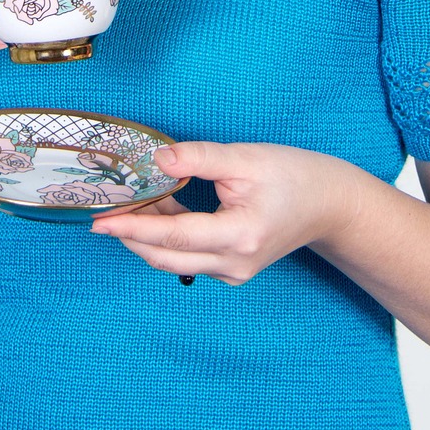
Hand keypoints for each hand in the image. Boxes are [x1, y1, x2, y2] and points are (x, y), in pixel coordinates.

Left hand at [89, 141, 362, 284]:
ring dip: (148, 235)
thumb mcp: (246, 158)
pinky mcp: (232, 268)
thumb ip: (199, 157)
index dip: (133, 228)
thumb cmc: (294, 176)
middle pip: (167, 257)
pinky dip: (168, 237)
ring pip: (175, 260)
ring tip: (128, 203)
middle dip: (131, 236)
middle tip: (101, 214)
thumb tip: (158, 158)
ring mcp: (234, 272)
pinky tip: (159, 207)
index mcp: (239, 236)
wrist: (329, 204)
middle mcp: (234, 264)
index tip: (101, 221)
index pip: (174, 236)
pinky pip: (189, 258)